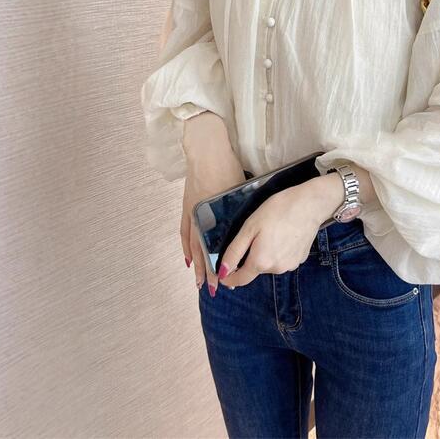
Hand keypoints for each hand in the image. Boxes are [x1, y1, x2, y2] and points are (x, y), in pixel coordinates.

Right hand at [180, 112, 244, 296]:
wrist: (207, 150)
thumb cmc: (227, 167)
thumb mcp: (238, 190)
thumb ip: (242, 209)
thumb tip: (254, 223)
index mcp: (218, 214)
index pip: (218, 245)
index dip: (220, 264)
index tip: (226, 279)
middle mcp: (203, 217)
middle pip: (204, 250)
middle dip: (208, 271)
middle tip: (212, 290)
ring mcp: (192, 212)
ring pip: (192, 245)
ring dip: (196, 264)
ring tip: (199, 282)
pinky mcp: (187, 206)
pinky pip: (184, 232)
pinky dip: (186, 247)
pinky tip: (188, 259)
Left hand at [218, 173, 343, 288]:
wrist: (310, 204)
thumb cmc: (278, 210)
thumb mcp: (249, 227)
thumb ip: (234, 251)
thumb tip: (222, 272)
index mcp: (261, 262)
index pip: (239, 280)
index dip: (228, 277)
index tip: (223, 272)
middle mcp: (276, 269)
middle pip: (255, 269)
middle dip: (251, 257)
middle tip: (255, 234)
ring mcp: (290, 265)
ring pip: (269, 264)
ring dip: (266, 254)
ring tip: (272, 232)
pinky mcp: (301, 259)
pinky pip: (282, 259)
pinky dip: (279, 251)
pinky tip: (284, 234)